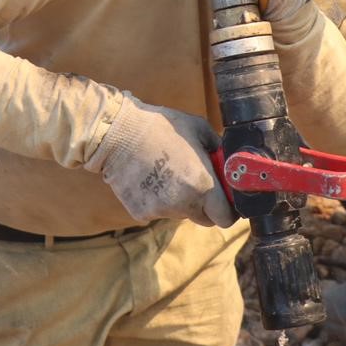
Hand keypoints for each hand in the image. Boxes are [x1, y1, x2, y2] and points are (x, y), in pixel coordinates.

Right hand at [86, 96, 233, 226]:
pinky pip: (157, 211)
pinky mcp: (141, 213)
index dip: (228, 210)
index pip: (225, 218)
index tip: (224, 200)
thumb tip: (226, 158)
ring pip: (180, 213)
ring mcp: (161, 211)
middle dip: (205, 206)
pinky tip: (148, 177)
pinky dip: (156, 200)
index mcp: (203, 185)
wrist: (117, 134)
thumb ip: (217, 147)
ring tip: (165, 172)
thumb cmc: (160, 126)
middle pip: (204, 219)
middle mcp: (184, 203)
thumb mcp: (198, 128)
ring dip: (180, 200)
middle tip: (196, 184)